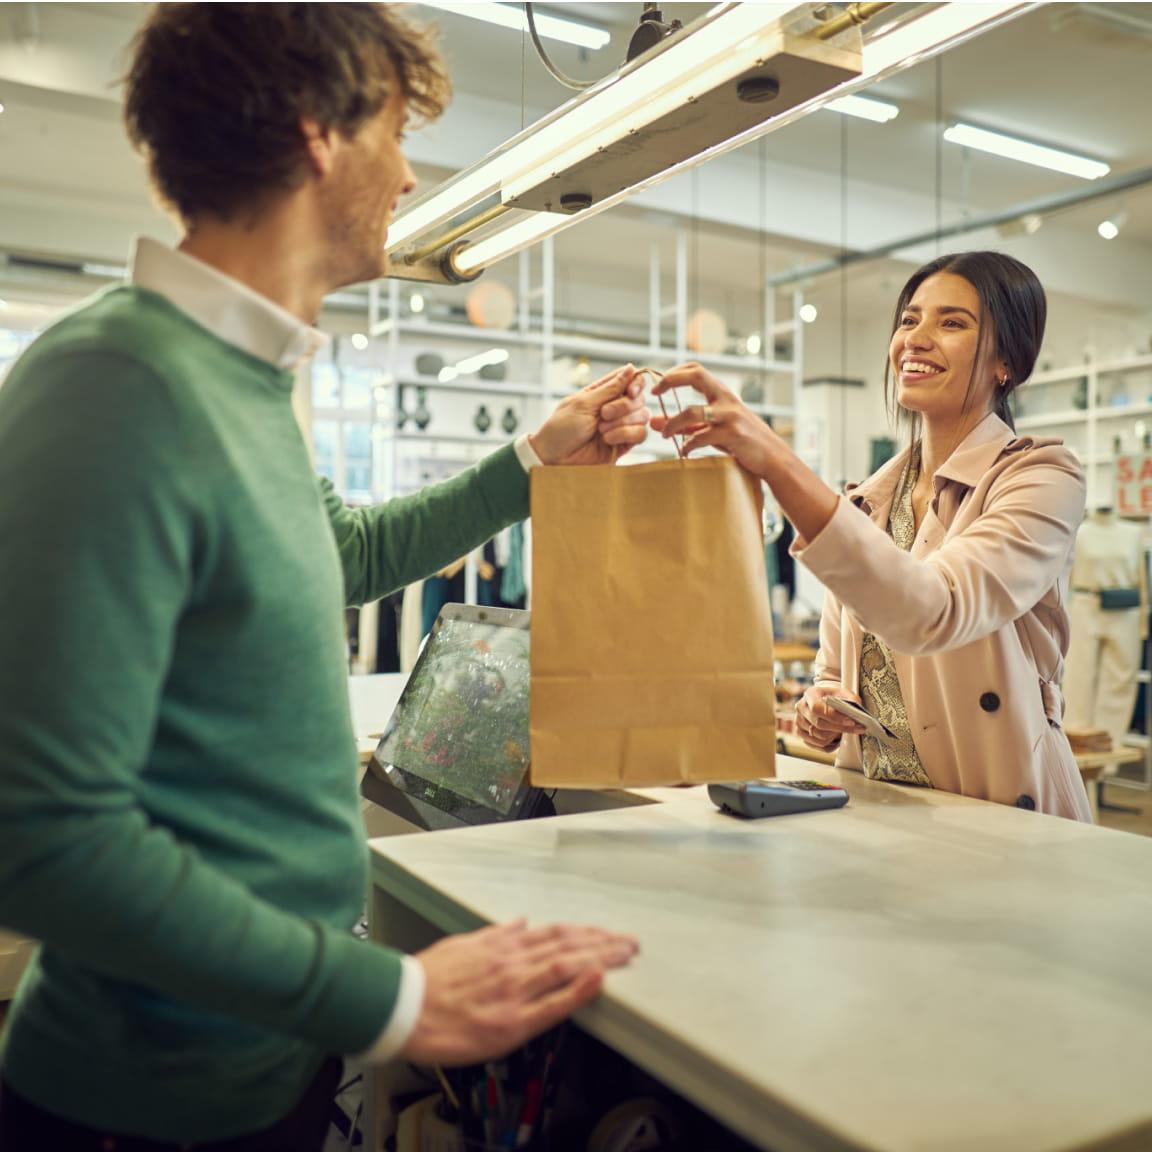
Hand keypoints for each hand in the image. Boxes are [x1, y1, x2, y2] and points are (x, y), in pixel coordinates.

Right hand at [400, 920, 638, 1065]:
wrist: (401, 1008)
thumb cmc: (426, 980)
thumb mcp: (462, 944)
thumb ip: (495, 935)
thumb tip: (520, 922)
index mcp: (503, 947)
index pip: (555, 935)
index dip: (586, 933)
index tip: (608, 933)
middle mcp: (513, 964)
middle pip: (568, 947)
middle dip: (604, 944)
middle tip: (631, 943)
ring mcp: (514, 992)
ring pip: (566, 968)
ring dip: (601, 959)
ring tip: (626, 954)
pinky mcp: (510, 1022)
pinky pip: (552, 1005)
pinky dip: (578, 990)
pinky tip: (599, 980)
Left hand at [529, 366, 647, 465]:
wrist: (555, 459)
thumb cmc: (561, 429)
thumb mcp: (583, 403)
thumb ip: (610, 388)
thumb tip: (630, 368)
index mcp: (602, 392)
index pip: (630, 379)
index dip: (636, 383)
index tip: (630, 391)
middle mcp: (614, 407)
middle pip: (639, 398)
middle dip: (624, 406)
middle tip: (603, 414)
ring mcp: (620, 425)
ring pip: (642, 416)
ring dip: (622, 422)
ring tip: (601, 431)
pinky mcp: (624, 443)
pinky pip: (640, 434)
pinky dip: (625, 435)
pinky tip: (608, 440)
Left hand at [650, 363, 784, 476]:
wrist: (772, 457)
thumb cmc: (740, 441)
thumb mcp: (711, 429)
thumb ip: (684, 425)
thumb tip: (653, 423)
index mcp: (722, 393)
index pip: (695, 369)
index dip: (673, 373)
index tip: (656, 387)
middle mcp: (726, 399)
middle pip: (696, 375)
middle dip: (671, 380)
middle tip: (655, 393)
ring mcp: (730, 416)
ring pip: (692, 411)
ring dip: (672, 423)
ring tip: (664, 434)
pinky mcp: (733, 434)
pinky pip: (701, 437)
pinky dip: (688, 445)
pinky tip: (683, 452)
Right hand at [795, 684, 865, 750]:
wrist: (824, 699)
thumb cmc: (834, 697)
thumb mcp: (844, 693)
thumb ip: (852, 700)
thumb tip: (857, 714)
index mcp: (810, 694)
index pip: (817, 708)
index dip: (834, 717)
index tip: (851, 721)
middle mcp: (801, 708)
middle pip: (819, 725)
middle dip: (840, 729)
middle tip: (854, 728)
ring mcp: (799, 721)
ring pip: (819, 737)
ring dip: (835, 737)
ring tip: (843, 731)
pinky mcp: (801, 733)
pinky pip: (818, 745)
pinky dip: (831, 744)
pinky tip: (837, 738)